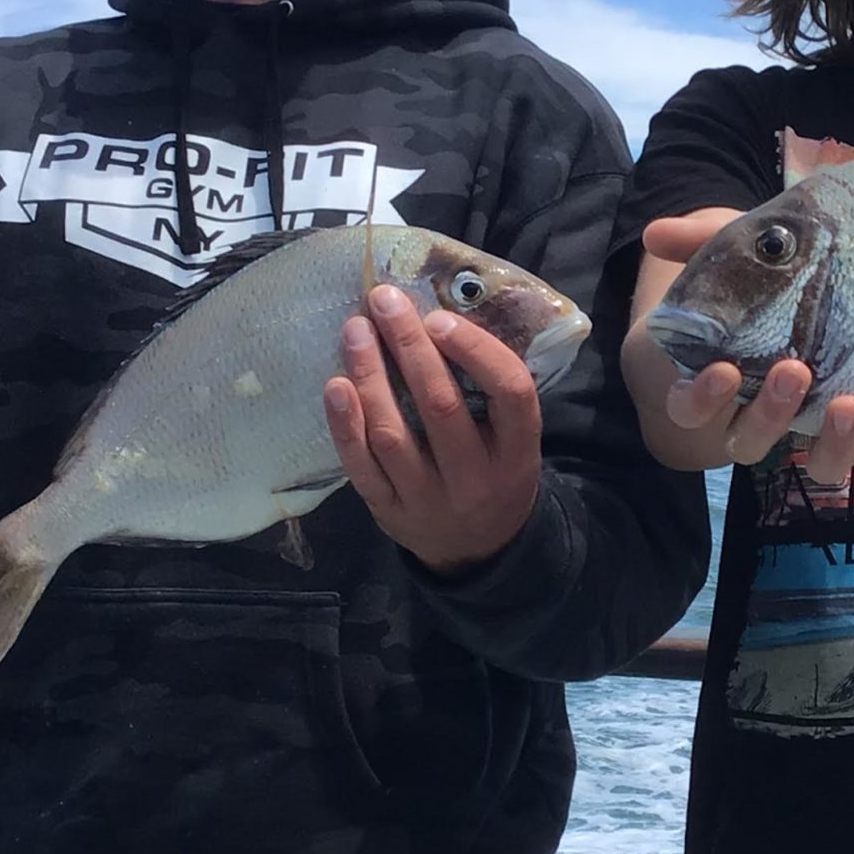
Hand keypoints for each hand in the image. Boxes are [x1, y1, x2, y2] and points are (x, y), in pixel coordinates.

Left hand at [326, 284, 541, 577]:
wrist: (479, 552)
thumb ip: (491, 393)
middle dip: (409, 346)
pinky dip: (345, 424)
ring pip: (394, 434)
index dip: (475, 349)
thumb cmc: (494, 474)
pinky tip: (336, 386)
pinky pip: (362, 466)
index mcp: (517, 452)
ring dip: (370, 376)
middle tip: (383, 301)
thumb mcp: (513, 442)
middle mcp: (476, 478)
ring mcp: (429, 499)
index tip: (439, 317)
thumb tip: (440, 317)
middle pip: (441, 405)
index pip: (509, 392)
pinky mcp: (389, 511)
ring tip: (355, 331)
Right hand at [637, 209, 853, 475]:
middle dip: (767, 413)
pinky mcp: (828, 426)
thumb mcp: (731, 250)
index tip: (723, 371)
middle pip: (743, 439)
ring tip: (846, 405)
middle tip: (794, 370)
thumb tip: (655, 234)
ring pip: (792, 456)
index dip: (701, 399)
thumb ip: (696, 242)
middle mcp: (745, 412)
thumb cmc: (755, 274)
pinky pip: (830, 458)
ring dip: (817, 441)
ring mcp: (790, 423)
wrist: (808, 278)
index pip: (689, 406)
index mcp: (711, 377)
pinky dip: (846, 447)